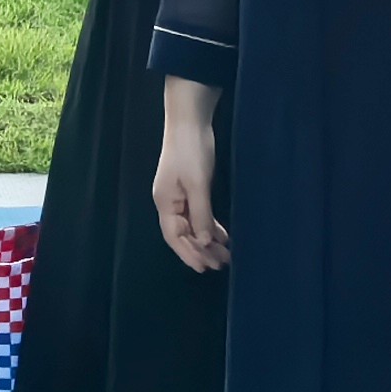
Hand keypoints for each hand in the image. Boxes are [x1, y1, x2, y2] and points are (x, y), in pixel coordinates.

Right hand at [155, 112, 226, 272]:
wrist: (189, 122)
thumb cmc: (191, 152)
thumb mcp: (198, 184)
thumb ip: (201, 214)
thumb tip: (203, 242)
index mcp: (165, 203)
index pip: (174, 237)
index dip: (188, 254)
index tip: (204, 268)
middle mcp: (170, 203)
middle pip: (184, 234)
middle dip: (201, 251)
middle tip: (221, 264)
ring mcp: (180, 196)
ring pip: (193, 226)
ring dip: (207, 241)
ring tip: (225, 255)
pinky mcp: (190, 189)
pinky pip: (199, 215)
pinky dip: (209, 227)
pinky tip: (222, 236)